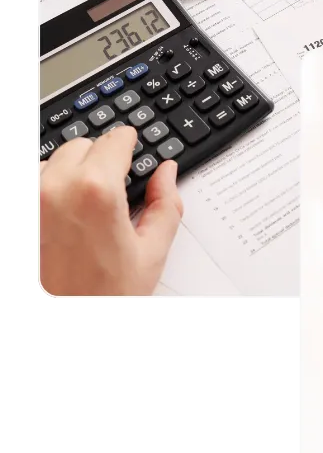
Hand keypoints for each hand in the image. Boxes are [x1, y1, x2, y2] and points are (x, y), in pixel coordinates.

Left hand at [40, 126, 183, 295]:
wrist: (69, 313)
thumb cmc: (105, 295)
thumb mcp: (151, 252)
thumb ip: (165, 205)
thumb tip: (166, 174)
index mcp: (97, 193)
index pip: (114, 141)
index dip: (129, 140)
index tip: (132, 140)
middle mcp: (56, 189)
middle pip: (82, 146)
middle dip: (102, 158)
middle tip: (116, 184)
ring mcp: (32, 201)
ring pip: (53, 162)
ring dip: (72, 171)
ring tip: (89, 203)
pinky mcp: (25, 213)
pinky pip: (35, 183)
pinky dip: (50, 187)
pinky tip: (66, 212)